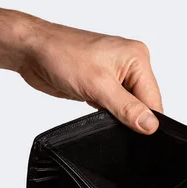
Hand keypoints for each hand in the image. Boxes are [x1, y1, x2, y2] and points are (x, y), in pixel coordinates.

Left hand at [16, 19, 162, 133]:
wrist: (32, 52)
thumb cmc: (61, 54)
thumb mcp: (98, 85)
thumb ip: (127, 107)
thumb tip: (150, 125)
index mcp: (137, 57)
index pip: (154, 99)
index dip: (147, 120)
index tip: (139, 136)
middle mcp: (130, 64)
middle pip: (143, 104)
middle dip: (130, 116)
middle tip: (111, 117)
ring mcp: (115, 75)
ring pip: (128, 107)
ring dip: (116, 114)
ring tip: (98, 106)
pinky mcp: (102, 85)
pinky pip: (114, 106)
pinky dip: (106, 112)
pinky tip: (93, 107)